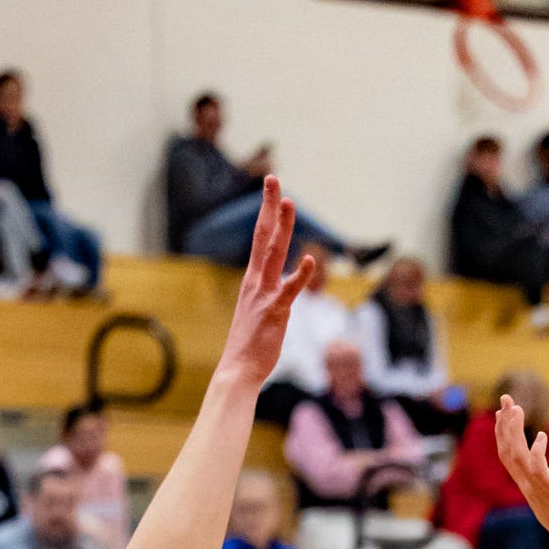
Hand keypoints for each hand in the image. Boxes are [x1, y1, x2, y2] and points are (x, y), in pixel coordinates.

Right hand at [218, 177, 317, 391]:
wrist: (238, 369)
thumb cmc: (250, 345)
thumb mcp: (257, 312)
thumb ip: (266, 296)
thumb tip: (276, 290)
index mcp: (252, 280)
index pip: (259, 238)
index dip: (266, 212)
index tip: (272, 189)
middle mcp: (256, 281)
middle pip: (263, 236)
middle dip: (269, 207)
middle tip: (273, 180)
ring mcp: (265, 295)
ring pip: (274, 254)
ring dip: (282, 227)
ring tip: (289, 202)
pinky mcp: (276, 312)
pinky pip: (290, 290)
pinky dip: (300, 275)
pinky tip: (309, 260)